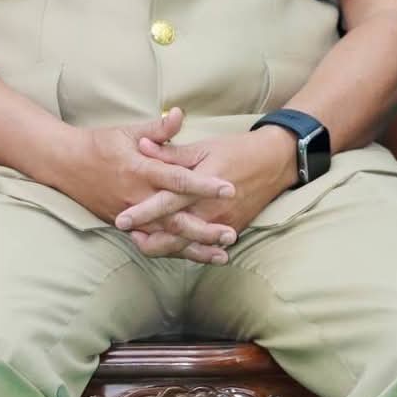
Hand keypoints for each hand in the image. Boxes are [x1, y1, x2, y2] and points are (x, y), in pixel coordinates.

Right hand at [50, 109, 238, 263]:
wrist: (65, 164)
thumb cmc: (98, 144)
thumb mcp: (128, 131)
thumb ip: (158, 128)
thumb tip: (180, 114)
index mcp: (140, 170)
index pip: (177, 179)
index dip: (204, 185)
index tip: (229, 188)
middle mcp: (136, 197)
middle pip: (174, 218)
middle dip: (204, 229)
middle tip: (231, 233)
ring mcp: (129, 216)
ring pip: (165, 237)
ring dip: (194, 247)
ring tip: (221, 255)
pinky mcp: (124, 226)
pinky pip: (152, 243)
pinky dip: (174, 251)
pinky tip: (194, 258)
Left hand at [115, 126, 296, 256]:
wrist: (275, 162)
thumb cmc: (236, 150)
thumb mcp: (203, 147)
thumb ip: (171, 152)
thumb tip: (141, 145)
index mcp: (202, 183)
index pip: (168, 201)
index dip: (144, 212)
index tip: (121, 219)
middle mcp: (212, 207)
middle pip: (176, 230)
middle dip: (149, 237)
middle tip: (125, 236)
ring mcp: (223, 222)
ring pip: (189, 244)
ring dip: (164, 247)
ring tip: (141, 244)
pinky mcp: (232, 230)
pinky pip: (205, 246)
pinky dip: (186, 251)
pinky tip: (168, 250)